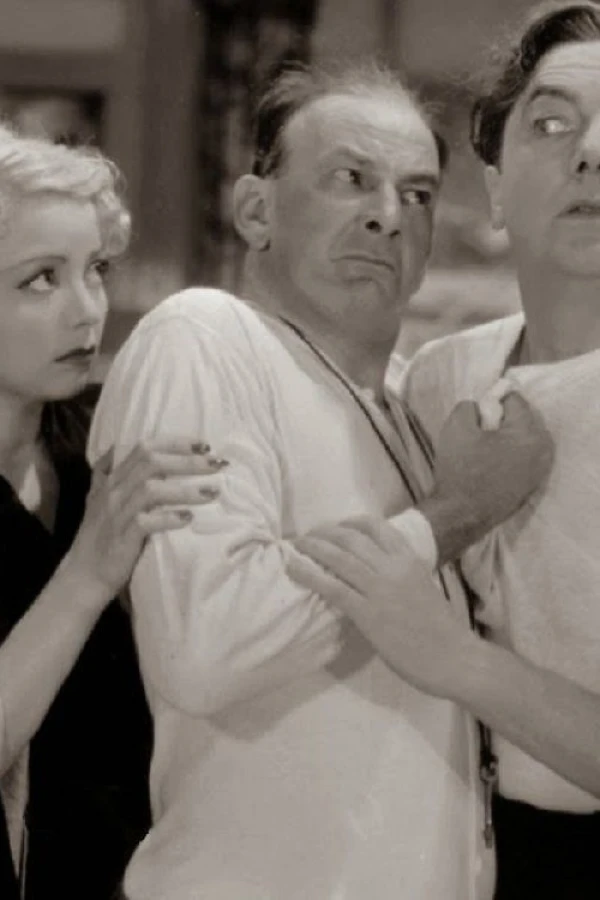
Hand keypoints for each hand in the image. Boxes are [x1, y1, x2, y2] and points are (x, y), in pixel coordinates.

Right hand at [69, 437, 225, 596]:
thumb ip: (117, 475)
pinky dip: (169, 518)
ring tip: (212, 492)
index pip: (143, 447)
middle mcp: (112, 491)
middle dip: (187, 461)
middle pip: (151, 463)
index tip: (204, 445)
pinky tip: (189, 518)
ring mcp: (115, 513)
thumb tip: (140, 453)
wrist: (84, 576)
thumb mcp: (102, 499)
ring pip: (151, 490)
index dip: (174, 443)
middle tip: (217, 464)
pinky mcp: (121, 538)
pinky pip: (146, 522)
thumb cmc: (102, 537)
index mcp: (111, 479)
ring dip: (185, 489)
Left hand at [288, 517, 474, 696]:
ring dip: (314, 547)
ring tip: (297, 545)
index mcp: (410, 560)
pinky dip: (310, 575)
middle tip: (310, 535)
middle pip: (352, 538)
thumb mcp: (424, 587)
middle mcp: (394, 568)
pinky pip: (333, 588)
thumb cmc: (442, 629)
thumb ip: (402, 574)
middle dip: (326, 531)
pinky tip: (295, 569)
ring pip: (340, 558)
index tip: (337, 525)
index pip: (377, 527)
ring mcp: (381, 590)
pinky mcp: (368, 614)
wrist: (455, 658)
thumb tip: (377, 570)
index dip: (351, 522)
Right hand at [420, 391, 553, 562]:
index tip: (477, 416)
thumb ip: (469, 406)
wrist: (462, 516)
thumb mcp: (456, 427)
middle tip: (480, 433)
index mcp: (529, 433)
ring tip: (484, 451)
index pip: (515, 400)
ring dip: (507, 438)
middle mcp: (544, 450)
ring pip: (525, 439)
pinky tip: (490, 466)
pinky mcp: (533, 485)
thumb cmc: (460, 470)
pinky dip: (510, 455)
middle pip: (524, 419)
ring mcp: (541, 470)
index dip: (492, 401)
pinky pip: (524, 458)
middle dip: (503, 420)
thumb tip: (479, 408)